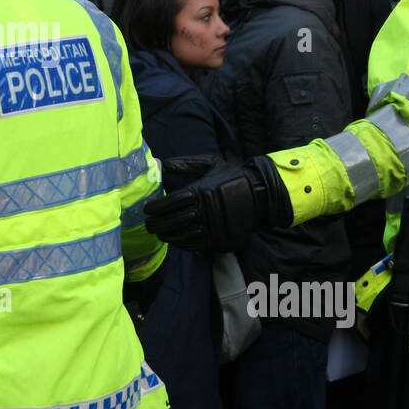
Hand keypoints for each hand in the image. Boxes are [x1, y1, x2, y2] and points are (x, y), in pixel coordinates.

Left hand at [143, 156, 291, 251]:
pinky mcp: (219, 238)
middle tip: (149, 224)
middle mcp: (203, 210)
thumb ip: (186, 164)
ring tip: (160, 233)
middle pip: (172, 221)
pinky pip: (195, 244)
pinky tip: (175, 240)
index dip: (155, 208)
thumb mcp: (211, 163)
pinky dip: (182, 244)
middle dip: (157, 224)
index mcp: (199, 191)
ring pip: (181, 235)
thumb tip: (162, 164)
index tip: (147, 209)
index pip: (169, 203)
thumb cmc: (234, 175)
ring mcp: (212, 226)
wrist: (261, 193)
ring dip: (167, 235)